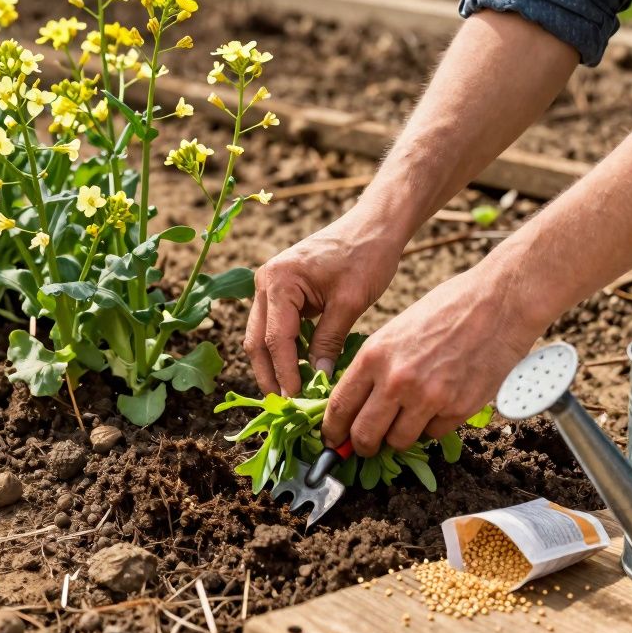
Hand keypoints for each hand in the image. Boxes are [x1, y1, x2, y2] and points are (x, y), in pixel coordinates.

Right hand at [244, 210, 404, 396]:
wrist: (374, 225)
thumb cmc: (366, 256)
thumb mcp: (350, 302)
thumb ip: (329, 340)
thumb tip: (319, 377)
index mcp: (279, 281)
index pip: (276, 339)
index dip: (285, 374)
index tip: (296, 401)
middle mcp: (265, 281)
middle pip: (257, 341)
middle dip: (270, 375)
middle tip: (286, 407)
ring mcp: (269, 285)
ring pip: (261, 336)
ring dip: (274, 365)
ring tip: (291, 394)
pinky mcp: (281, 291)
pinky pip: (275, 327)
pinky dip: (284, 350)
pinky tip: (299, 371)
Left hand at [321, 264, 542, 455]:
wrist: (497, 302)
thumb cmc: (446, 309)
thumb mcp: (396, 330)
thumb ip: (375, 366)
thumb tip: (358, 402)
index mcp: (374, 356)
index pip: (340, 407)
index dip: (332, 430)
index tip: (333, 439)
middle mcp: (397, 380)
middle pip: (364, 435)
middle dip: (360, 446)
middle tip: (365, 446)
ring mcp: (429, 398)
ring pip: (398, 442)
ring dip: (397, 438)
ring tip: (404, 421)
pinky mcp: (458, 409)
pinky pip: (433, 434)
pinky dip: (431, 427)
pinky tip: (437, 406)